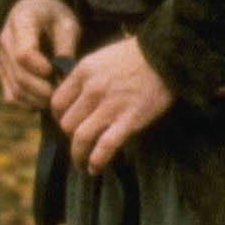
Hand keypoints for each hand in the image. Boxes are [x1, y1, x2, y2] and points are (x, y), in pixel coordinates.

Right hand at [0, 0, 79, 110]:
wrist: (38, 14)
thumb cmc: (56, 20)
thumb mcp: (68, 25)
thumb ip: (66, 49)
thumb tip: (64, 79)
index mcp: (22, 20)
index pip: (23, 53)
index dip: (40, 68)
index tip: (56, 71)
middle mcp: (6, 40)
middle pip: (19, 75)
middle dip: (43, 90)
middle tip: (62, 94)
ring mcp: (2, 58)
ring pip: (15, 89)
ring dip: (37, 99)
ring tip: (57, 99)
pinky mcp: (3, 73)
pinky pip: (12, 96)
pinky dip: (29, 104)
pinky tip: (46, 101)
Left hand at [51, 36, 175, 172]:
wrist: (167, 55)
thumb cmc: (137, 56)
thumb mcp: (102, 58)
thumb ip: (86, 77)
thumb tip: (75, 99)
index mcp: (83, 72)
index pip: (56, 103)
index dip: (58, 118)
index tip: (66, 124)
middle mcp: (92, 89)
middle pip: (66, 123)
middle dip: (69, 137)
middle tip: (78, 142)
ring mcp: (110, 106)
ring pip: (80, 138)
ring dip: (77, 155)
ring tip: (81, 163)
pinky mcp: (129, 120)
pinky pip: (105, 146)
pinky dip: (96, 161)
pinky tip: (95, 168)